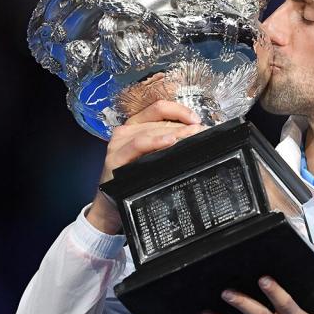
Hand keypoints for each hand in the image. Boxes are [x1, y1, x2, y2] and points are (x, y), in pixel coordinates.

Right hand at [86, 99, 203, 233]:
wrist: (113, 204)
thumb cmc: (135, 179)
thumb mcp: (154, 156)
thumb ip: (169, 143)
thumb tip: (196, 134)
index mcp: (136, 125)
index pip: (160, 109)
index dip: (180, 111)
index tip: (197, 120)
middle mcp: (126, 131)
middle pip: (159, 121)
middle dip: (183, 126)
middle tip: (201, 132)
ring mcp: (119, 143)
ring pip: (151, 130)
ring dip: (174, 132)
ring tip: (191, 136)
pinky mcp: (115, 158)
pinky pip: (138, 144)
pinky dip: (155, 141)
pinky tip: (169, 141)